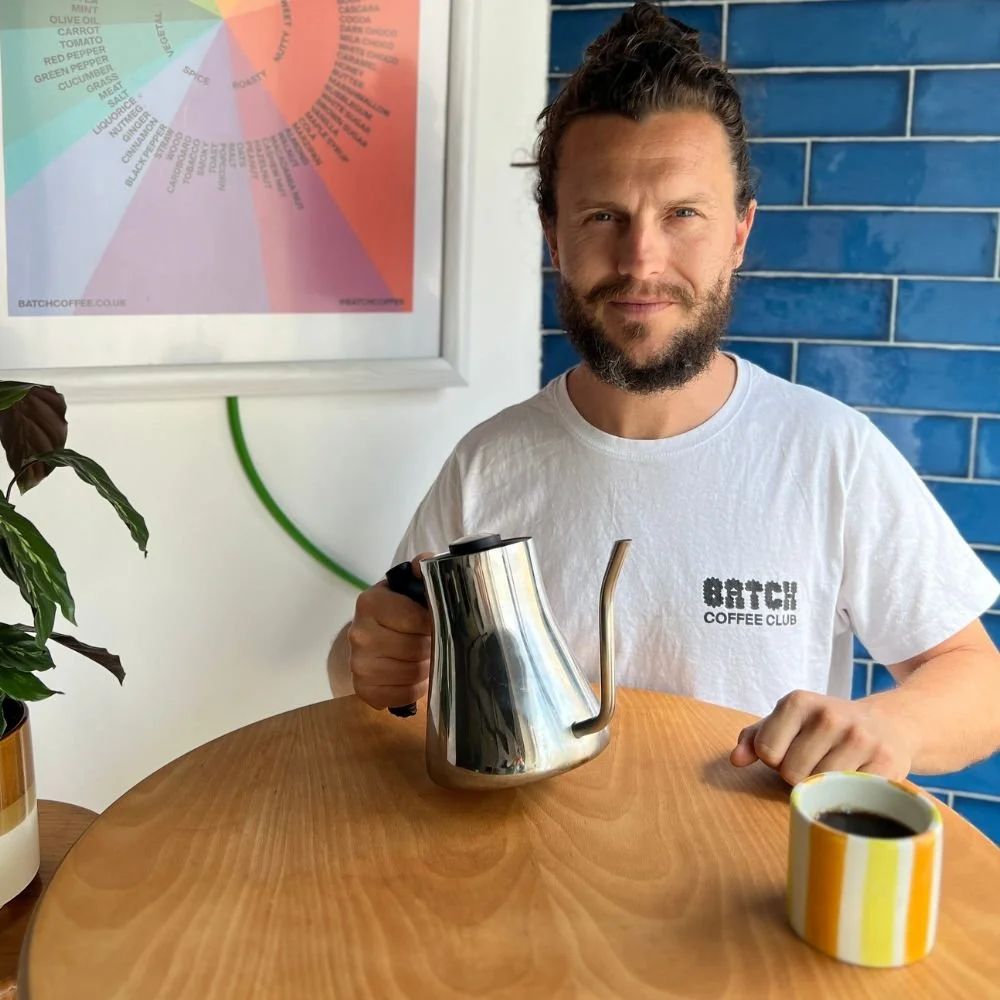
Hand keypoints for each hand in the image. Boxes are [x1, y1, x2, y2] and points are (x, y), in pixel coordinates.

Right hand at [348, 554, 433, 709]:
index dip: (433, 623)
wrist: (367, 636)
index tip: (435, 621)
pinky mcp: (363, 688)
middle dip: (430, 646)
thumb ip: (421, 568)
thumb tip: (426, 562)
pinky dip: (415, 687)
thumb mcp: (406, 585)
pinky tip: (413, 674)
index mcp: (370, 602)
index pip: (416, 619)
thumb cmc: (395, 611)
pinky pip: (403, 694)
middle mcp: (359, 633)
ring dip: (425, 667)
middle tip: (431, 641)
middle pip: (416, 648)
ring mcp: (358, 663)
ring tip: (423, 656)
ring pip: (412, 673)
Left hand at [729, 690, 914, 784]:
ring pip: (819, 786)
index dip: (775, 760)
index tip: (792, 751)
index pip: (766, 751)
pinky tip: (855, 779)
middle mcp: (829, 715)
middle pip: (790, 773)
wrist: (887, 725)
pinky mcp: (886, 762)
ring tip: (835, 770)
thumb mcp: (787, 723)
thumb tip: (736, 760)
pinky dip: (848, 794)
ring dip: (823, 787)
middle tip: (817, 762)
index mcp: (798, 701)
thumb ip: (754, 738)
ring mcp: (859, 738)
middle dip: (798, 775)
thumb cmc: (825, 729)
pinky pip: (850, 794)